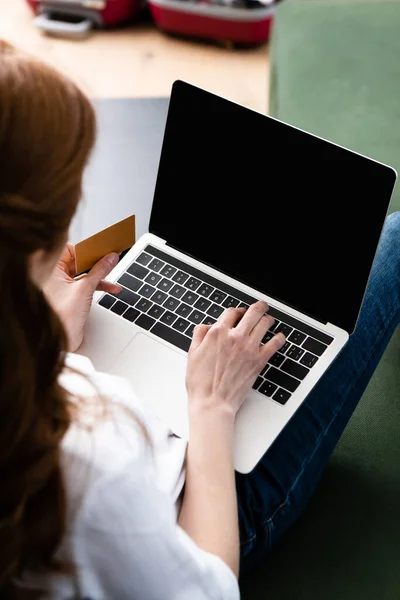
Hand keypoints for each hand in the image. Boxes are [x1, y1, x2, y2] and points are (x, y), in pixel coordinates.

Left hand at [43, 243, 121, 351]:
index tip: (103, 247)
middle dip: (96, 261)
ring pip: (82, 273)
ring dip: (99, 274)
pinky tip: (110, 288)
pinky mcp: (68, 296)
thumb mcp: (85, 289)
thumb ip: (99, 270)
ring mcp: (60, 286)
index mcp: (49, 268)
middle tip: (111, 257)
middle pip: (78, 260)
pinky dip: (96, 285)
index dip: (88, 248)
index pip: (71, 249)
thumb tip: (110, 257)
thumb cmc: (61, 318)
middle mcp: (52, 275)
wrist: (60, 343)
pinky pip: (83, 284)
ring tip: (113, 273)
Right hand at [186, 301, 284, 419]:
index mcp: (218, 333)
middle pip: (252, 312)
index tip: (239, 313)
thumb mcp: (192, 353)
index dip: (237, 310)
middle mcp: (235, 337)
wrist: (213, 402)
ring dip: (268, 319)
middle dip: (259, 307)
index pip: (232, 311)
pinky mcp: (259, 360)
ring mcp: (249, 347)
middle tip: (261, 307)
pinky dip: (279, 338)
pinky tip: (279, 336)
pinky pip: (275, 343)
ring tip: (269, 320)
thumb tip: (206, 326)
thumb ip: (199, 335)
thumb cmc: (201, 383)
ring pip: (265, 323)